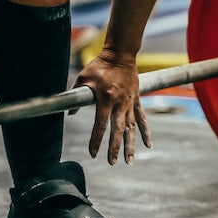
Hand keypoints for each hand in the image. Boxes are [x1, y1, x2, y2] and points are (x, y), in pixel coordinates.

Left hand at [71, 48, 151, 164]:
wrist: (120, 54)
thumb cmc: (99, 66)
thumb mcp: (83, 78)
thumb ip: (75, 96)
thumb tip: (69, 114)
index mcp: (105, 99)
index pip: (100, 125)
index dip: (96, 140)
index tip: (92, 153)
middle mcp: (119, 103)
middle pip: (117, 130)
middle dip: (114, 148)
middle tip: (112, 163)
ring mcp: (129, 102)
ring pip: (131, 128)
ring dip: (131, 145)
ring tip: (129, 161)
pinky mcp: (136, 100)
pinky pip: (142, 118)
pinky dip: (146, 132)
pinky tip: (148, 145)